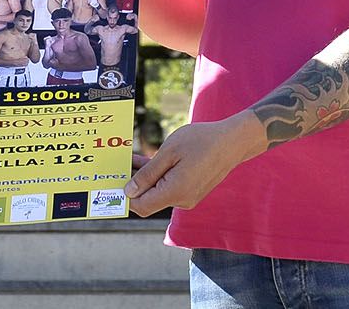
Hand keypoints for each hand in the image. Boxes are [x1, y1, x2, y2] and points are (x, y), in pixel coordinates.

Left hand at [123, 115, 264, 217]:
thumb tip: (129, 192)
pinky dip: (159, 177)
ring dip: (146, 178)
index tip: (116, 177)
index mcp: (175, 192)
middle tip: (122, 162)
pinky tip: (151, 161)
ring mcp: (188, 197)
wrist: (232, 142)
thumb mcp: (169, 152)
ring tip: (135, 158)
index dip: (126, 195)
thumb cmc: (201, 141)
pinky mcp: (192, 191)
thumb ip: (148, 174)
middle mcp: (181, 201)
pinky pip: (169, 188)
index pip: (141, 206)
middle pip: (148, 200)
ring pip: (158, 192)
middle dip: (134, 183)